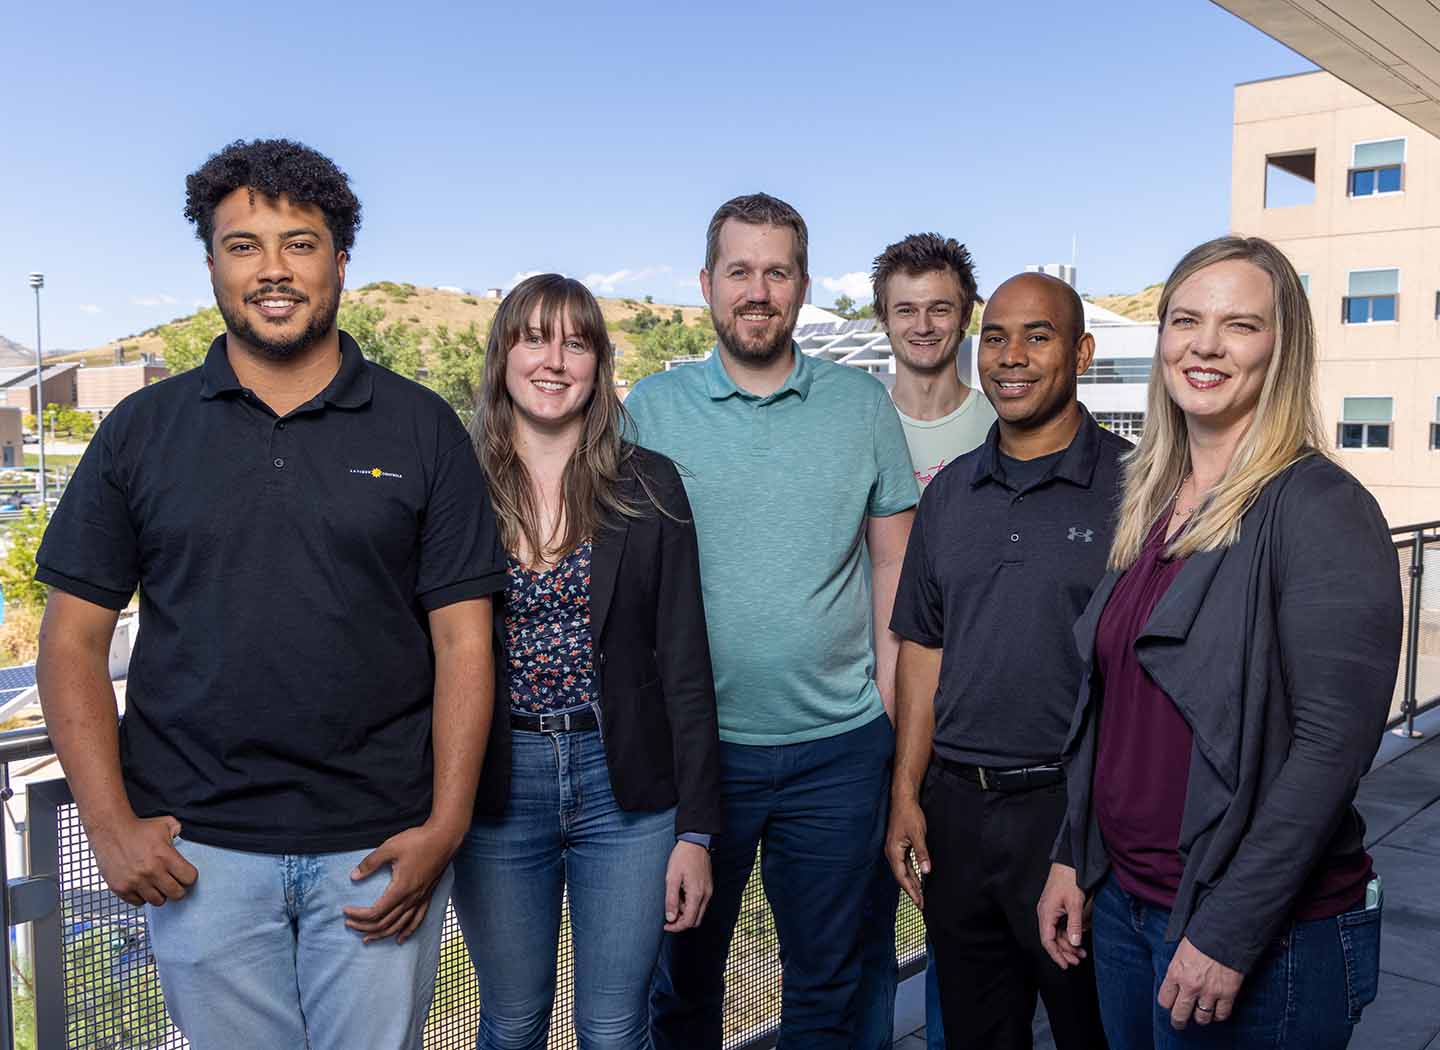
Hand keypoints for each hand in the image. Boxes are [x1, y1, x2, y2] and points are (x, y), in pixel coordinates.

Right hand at [89, 813, 196, 906]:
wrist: (110, 830)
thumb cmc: (138, 828)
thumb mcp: (165, 824)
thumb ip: (179, 831)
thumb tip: (185, 840)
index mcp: (165, 856)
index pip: (189, 878)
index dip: (189, 876)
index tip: (185, 874)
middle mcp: (151, 871)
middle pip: (176, 894)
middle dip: (178, 889)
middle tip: (173, 883)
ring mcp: (135, 882)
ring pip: (158, 901)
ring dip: (160, 894)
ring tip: (157, 885)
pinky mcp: (121, 889)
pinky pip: (138, 903)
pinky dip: (142, 897)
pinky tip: (142, 886)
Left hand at [343, 822, 460, 944]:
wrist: (445, 837)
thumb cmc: (418, 841)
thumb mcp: (390, 847)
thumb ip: (370, 863)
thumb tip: (353, 876)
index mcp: (401, 889)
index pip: (375, 912)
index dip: (358, 915)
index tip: (346, 911)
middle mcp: (411, 899)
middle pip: (385, 923)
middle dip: (364, 927)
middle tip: (349, 924)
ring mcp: (421, 899)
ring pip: (399, 926)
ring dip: (381, 935)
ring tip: (367, 938)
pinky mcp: (428, 896)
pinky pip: (417, 921)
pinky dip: (407, 932)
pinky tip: (400, 939)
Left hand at [664, 841, 711, 931]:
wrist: (696, 842)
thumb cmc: (682, 857)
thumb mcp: (672, 878)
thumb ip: (671, 900)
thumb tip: (670, 918)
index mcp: (696, 894)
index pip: (689, 921)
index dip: (676, 927)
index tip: (666, 925)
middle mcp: (706, 895)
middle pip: (696, 920)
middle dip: (682, 923)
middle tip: (669, 916)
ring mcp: (708, 891)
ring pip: (698, 912)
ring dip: (686, 913)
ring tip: (674, 900)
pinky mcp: (708, 887)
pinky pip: (701, 903)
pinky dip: (690, 905)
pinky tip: (681, 895)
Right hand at [885, 795, 929, 907]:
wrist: (903, 799)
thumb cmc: (909, 814)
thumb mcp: (918, 834)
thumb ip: (922, 853)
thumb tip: (927, 871)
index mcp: (894, 851)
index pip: (902, 876)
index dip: (911, 891)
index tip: (919, 902)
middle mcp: (892, 852)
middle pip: (902, 876)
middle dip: (912, 890)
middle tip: (921, 904)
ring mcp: (895, 849)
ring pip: (904, 871)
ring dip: (912, 882)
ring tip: (920, 895)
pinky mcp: (900, 845)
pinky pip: (905, 863)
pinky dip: (912, 872)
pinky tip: (919, 877)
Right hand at [1036, 863, 1087, 968]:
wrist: (1069, 863)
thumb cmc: (1069, 880)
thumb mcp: (1075, 904)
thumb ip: (1074, 925)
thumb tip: (1074, 943)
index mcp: (1046, 913)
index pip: (1047, 941)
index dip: (1056, 955)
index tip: (1066, 965)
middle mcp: (1045, 913)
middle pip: (1051, 939)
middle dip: (1064, 952)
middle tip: (1078, 961)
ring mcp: (1049, 911)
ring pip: (1056, 934)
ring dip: (1068, 944)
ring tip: (1082, 953)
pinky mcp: (1055, 908)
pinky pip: (1059, 927)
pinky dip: (1068, 935)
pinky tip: (1078, 940)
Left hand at [1159, 936, 1243, 1027]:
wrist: (1226, 933)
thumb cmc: (1202, 937)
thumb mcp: (1181, 951)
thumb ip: (1177, 969)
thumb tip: (1175, 981)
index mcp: (1175, 972)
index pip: (1164, 1000)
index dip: (1167, 1004)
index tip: (1169, 1005)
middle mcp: (1190, 986)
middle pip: (1180, 1014)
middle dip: (1178, 1021)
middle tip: (1179, 1023)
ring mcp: (1209, 991)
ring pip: (1201, 1018)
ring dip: (1200, 1018)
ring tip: (1200, 1016)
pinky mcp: (1228, 993)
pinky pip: (1222, 1014)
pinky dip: (1219, 1016)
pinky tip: (1216, 1012)